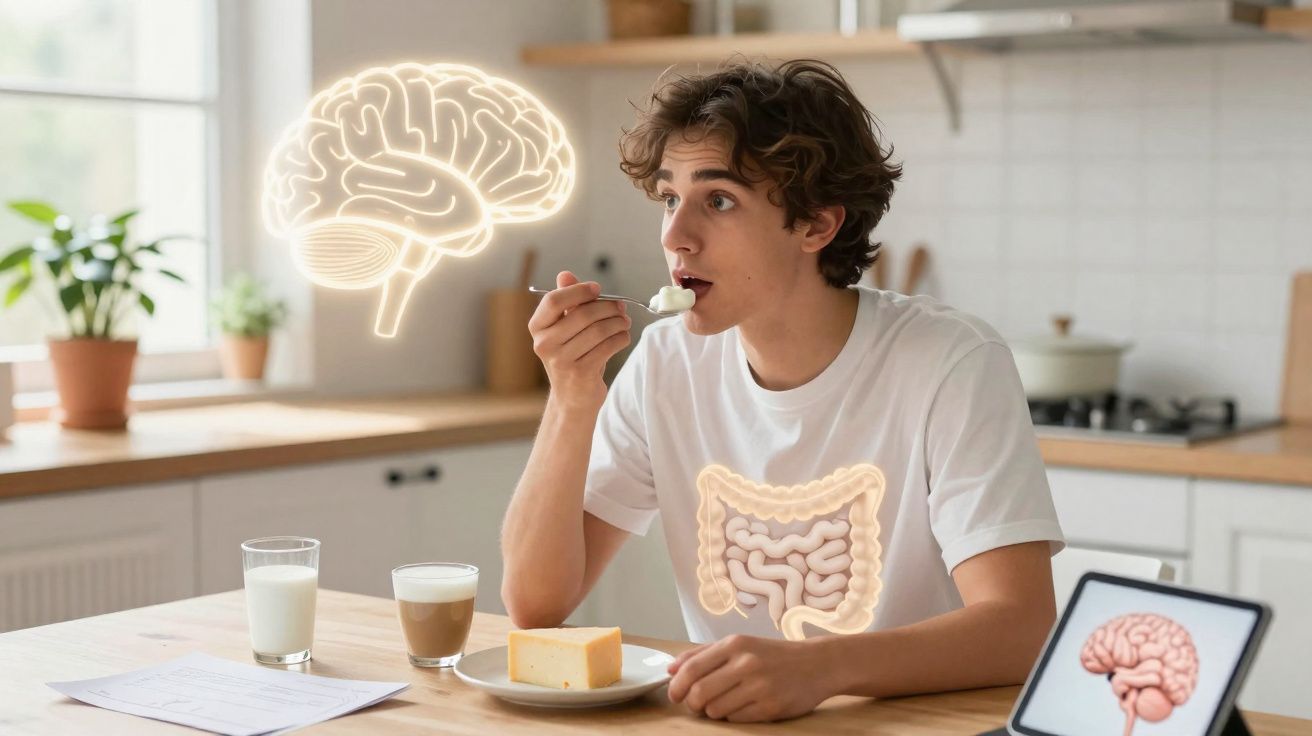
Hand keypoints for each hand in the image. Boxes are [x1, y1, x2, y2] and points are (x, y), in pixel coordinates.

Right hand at [529, 270, 630, 410]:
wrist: (572, 397)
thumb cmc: (571, 356)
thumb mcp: (565, 328)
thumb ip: (566, 301)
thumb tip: (565, 274)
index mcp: (537, 327)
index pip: (554, 300)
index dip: (578, 291)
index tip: (597, 289)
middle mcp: (544, 344)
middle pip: (582, 314)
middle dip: (607, 307)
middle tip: (621, 307)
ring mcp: (561, 360)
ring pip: (599, 330)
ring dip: (618, 323)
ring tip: (624, 322)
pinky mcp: (580, 373)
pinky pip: (608, 346)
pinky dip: (621, 338)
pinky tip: (623, 337)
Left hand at [666, 634, 834, 722]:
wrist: (817, 664)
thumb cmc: (773, 654)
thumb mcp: (740, 644)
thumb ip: (703, 653)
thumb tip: (671, 668)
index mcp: (735, 644)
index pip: (692, 669)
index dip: (677, 686)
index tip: (674, 694)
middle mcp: (746, 663)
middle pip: (699, 693)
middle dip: (692, 703)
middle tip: (696, 704)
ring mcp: (759, 686)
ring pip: (715, 709)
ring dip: (713, 711)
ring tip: (724, 702)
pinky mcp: (771, 707)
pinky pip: (735, 719)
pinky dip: (732, 717)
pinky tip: (743, 706)